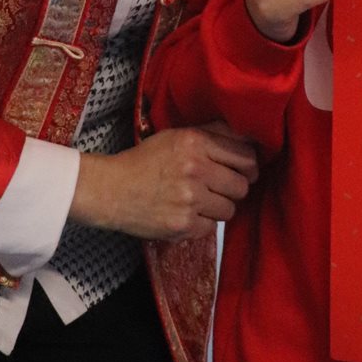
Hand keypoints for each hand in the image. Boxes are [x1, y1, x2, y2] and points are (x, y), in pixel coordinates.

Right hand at [69, 127, 258, 242]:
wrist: (112, 190)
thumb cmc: (144, 161)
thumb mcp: (176, 136)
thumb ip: (211, 134)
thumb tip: (248, 137)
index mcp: (195, 142)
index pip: (245, 155)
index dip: (249, 164)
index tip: (245, 169)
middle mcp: (196, 169)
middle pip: (242, 184)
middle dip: (235, 187)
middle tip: (221, 187)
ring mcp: (191, 199)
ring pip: (231, 208)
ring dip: (219, 206)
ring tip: (200, 201)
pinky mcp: (184, 225)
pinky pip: (212, 227)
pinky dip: (202, 223)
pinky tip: (186, 213)